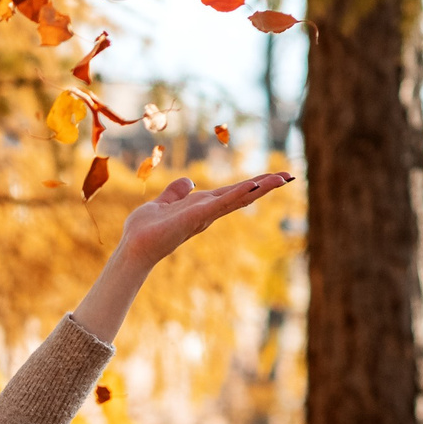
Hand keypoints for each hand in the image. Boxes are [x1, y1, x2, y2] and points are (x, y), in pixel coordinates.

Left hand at [70, 172, 292, 343]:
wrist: (133, 247)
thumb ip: (176, 192)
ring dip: (260, 188)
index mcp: (202, 206)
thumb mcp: (163, 203)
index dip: (253, 184)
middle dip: (265, 186)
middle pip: (242, 196)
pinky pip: (220, 204)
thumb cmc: (144, 230)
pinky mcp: (196, 218)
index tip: (274, 176)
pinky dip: (236, 195)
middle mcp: (208, 212)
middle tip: (290, 176)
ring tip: (282, 178)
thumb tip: (189, 182)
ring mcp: (204, 216)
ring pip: (237, 198)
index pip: (232, 192)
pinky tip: (253, 187)